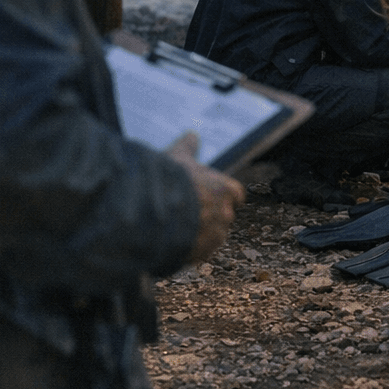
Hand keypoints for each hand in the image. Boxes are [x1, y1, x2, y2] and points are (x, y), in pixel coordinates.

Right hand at [164, 132, 244, 264]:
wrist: (152, 213)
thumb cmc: (168, 181)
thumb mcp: (177, 158)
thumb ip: (188, 147)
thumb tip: (192, 134)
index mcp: (226, 189)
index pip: (235, 195)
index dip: (221, 196)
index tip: (208, 197)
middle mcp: (226, 213)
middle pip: (222, 217)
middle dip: (207, 216)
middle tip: (186, 213)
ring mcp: (215, 236)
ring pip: (211, 237)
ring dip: (198, 234)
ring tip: (175, 228)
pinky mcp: (202, 254)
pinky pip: (198, 253)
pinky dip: (188, 249)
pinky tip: (171, 241)